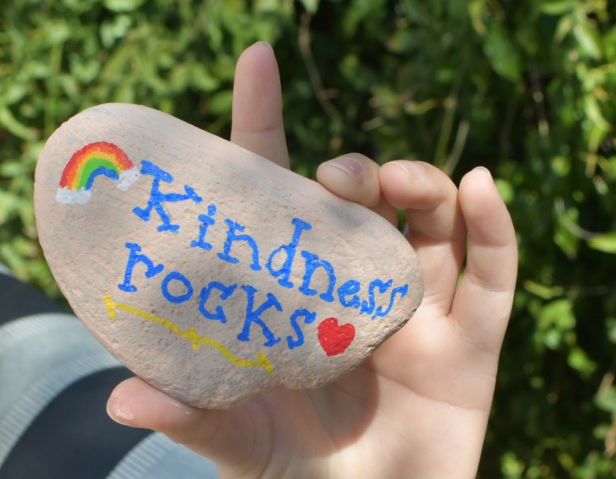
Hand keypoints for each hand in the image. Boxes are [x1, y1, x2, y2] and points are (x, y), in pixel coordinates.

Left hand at [106, 42, 517, 477]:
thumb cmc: (298, 477)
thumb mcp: (240, 441)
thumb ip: (193, 414)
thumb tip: (119, 401)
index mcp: (298, 294)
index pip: (277, 194)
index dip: (265, 122)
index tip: (255, 60)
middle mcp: (358, 291)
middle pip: (363, 202)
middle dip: (356, 170)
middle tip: (335, 179)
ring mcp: (419, 315)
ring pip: (432, 221)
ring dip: (423, 183)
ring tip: (401, 184)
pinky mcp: (473, 347)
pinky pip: (494, 275)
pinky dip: (496, 227)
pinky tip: (483, 187)